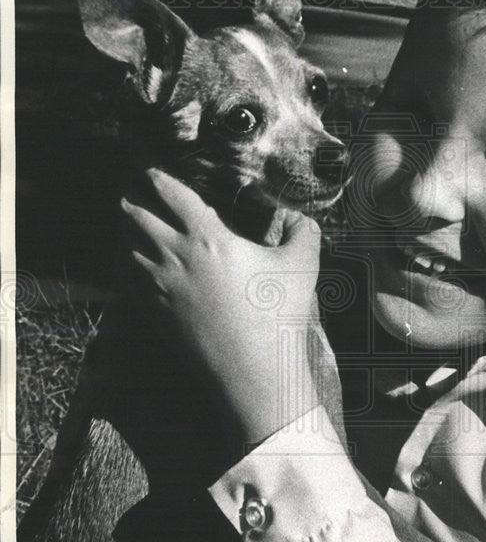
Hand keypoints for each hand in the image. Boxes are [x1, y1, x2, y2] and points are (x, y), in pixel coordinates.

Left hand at [121, 168, 321, 448]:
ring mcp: (160, 289)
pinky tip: (131, 264)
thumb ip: (303, 230)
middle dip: (131, 198)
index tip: (148, 166)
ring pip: (127, 247)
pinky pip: (128, 281)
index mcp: (208, 238)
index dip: (156, 175)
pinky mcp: (156, 315)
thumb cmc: (279, 316)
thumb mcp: (303, 264)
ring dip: (127, 231)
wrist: (255, 374)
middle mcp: (175, 258)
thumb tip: (296, 215)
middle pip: (136, 216)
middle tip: (130, 188)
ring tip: (130, 222)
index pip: (171, 194)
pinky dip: (126, 265)